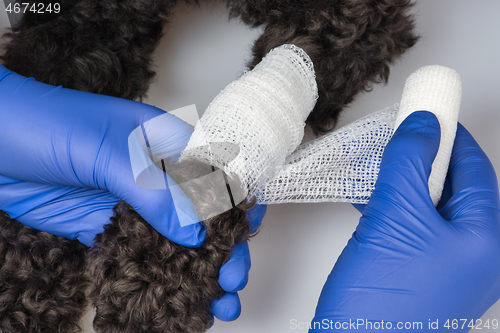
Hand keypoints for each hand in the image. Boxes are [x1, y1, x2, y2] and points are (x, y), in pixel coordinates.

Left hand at [0, 65, 267, 320]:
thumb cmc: (44, 124)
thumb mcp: (104, 150)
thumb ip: (151, 191)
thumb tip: (194, 232)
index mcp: (164, 142)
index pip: (213, 174)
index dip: (235, 204)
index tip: (247, 236)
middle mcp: (154, 174)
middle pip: (199, 213)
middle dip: (220, 247)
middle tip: (231, 280)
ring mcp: (130, 203)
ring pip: (173, 240)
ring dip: (194, 269)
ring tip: (216, 302)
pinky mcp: (104, 228)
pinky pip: (139, 254)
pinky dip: (158, 276)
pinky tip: (172, 295)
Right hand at [311, 111, 499, 330]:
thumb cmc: (383, 304)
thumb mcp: (396, 219)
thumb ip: (409, 163)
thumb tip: (423, 122)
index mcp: (486, 240)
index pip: (475, 169)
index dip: (449, 135)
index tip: (427, 109)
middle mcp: (472, 253)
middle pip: (453, 185)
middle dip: (423, 156)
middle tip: (398, 133)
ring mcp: (444, 264)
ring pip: (427, 203)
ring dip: (403, 178)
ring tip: (379, 160)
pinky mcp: (415, 270)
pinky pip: (410, 223)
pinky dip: (391, 203)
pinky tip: (369, 193)